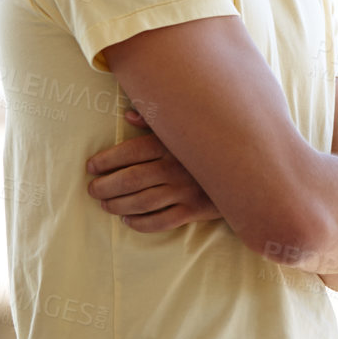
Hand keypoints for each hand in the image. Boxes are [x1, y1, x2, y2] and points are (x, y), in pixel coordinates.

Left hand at [85, 108, 220, 232]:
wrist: (246, 168)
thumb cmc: (208, 143)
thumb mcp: (184, 126)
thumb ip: (155, 121)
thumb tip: (128, 115)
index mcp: (171, 143)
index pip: (129, 152)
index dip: (105, 160)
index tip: (91, 167)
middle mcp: (175, 167)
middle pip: (130, 179)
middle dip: (105, 186)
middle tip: (92, 189)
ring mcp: (185, 190)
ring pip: (141, 202)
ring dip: (117, 205)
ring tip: (104, 204)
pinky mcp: (194, 209)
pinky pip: (161, 221)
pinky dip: (140, 222)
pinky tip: (127, 220)